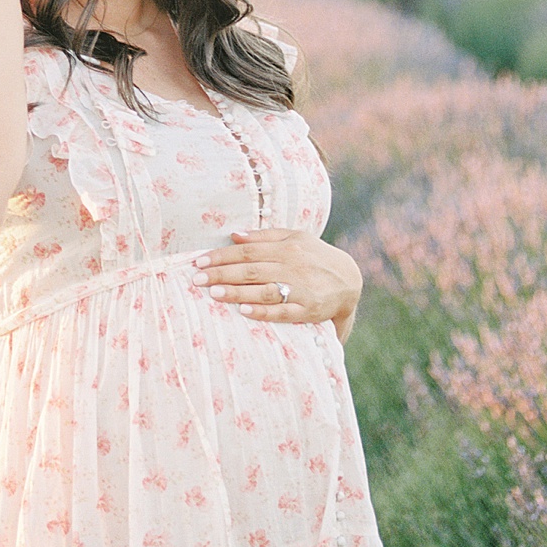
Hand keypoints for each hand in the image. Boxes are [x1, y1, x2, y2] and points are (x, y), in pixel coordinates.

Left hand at [193, 227, 361, 340]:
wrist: (349, 280)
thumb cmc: (315, 256)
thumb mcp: (295, 238)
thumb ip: (265, 236)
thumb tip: (234, 234)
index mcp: (287, 247)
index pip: (248, 250)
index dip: (222, 255)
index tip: (199, 261)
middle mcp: (292, 266)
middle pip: (251, 269)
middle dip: (222, 274)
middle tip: (197, 278)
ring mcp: (301, 289)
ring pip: (264, 290)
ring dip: (238, 292)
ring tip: (214, 293)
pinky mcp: (308, 310)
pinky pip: (283, 311)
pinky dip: (263, 311)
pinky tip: (244, 311)